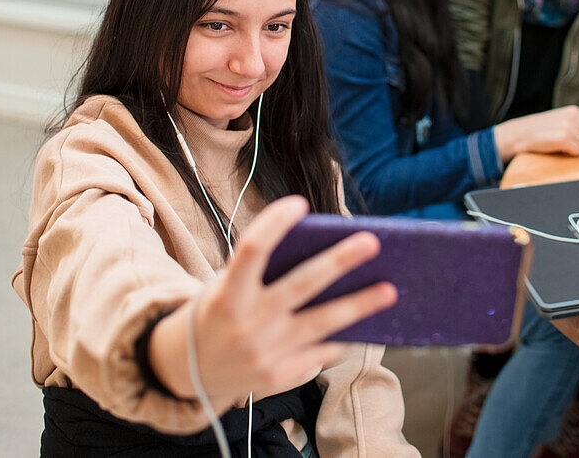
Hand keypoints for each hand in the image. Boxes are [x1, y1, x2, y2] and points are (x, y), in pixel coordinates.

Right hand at [148, 196, 395, 406]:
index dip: (275, 224)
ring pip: (323, 323)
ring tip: (390, 290)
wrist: (188, 372)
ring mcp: (267, 353)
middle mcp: (248, 323)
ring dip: (360, 305)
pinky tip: (366, 322)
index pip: (252, 250)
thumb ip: (262, 271)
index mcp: (228, 293)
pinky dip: (344, 335)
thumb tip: (322, 250)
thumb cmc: (217, 312)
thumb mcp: (224, 285)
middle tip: (371, 240)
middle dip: (339, 262)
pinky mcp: (280, 376)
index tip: (299, 203)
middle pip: (301, 285)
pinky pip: (322, 352)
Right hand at [494, 105, 578, 160]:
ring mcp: (569, 127)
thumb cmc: (541, 128)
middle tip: (577, 145)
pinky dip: (571, 153)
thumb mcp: (561, 120)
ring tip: (565, 145)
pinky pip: (578, 151)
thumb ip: (578, 123)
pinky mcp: (564, 138)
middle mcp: (574, 117)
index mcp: (574, 111)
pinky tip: (561, 148)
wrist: (522, 133)